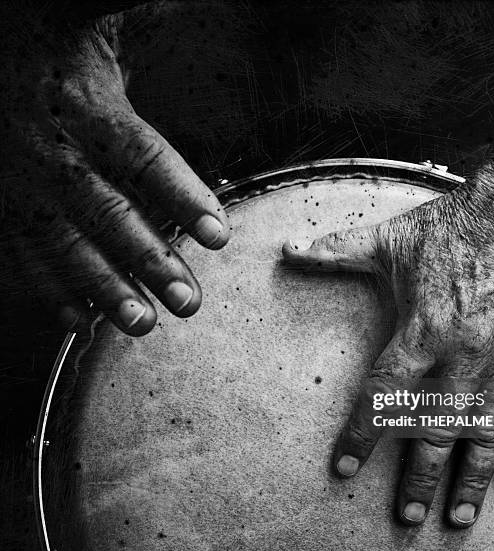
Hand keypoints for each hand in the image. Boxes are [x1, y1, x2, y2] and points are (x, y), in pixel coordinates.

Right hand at [0, 8, 228, 334]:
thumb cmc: (53, 45)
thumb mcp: (93, 20)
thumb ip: (129, 11)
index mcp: (84, 105)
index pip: (140, 156)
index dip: (181, 195)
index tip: (220, 234)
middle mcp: (52, 152)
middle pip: (104, 213)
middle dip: (146, 260)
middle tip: (186, 301)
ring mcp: (24, 185)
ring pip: (65, 245)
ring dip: (104, 289)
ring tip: (142, 324)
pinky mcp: (7, 206)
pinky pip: (25, 254)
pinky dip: (53, 291)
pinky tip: (82, 323)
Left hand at [283, 173, 493, 527]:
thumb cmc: (454, 223)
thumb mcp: (389, 238)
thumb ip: (336, 250)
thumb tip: (287, 248)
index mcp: (421, 331)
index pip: (383, 396)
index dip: (361, 435)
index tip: (345, 468)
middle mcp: (462, 355)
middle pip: (434, 429)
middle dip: (418, 477)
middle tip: (408, 517)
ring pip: (484, 433)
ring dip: (470, 479)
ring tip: (457, 517)